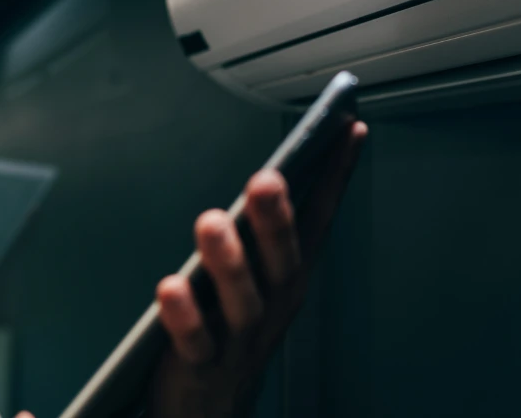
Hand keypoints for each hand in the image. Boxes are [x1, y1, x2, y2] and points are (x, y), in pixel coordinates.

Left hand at [148, 121, 367, 417]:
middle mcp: (273, 306)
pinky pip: (194, 342)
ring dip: (229, 262)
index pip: (319, 221)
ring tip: (213, 222)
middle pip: (281, 261)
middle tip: (268, 179)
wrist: (209, 407)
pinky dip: (185, 317)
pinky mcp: (202, 365)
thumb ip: (263, 227)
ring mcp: (240, 339)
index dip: (336, 177)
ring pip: (240, 301)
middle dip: (277, 220)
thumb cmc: (229, 325)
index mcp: (288, 278)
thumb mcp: (256, 273)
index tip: (348, 129)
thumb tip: (275, 169)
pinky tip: (172, 287)